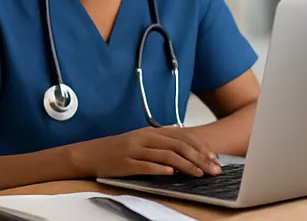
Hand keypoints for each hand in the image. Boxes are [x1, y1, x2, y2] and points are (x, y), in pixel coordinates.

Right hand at [74, 125, 223, 178]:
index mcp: (154, 131)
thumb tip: (188, 150)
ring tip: (198, 174)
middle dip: (199, 158)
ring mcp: (137, 149)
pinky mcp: (126, 163)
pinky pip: (145, 166)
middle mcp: (147, 137)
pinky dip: (160, 169)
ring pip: (166, 155)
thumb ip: (164, 143)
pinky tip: (171, 174)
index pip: (183, 136)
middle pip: (179, 146)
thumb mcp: (145, 140)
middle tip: (213, 169)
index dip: (200, 146)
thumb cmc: (121, 148)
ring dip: (185, 165)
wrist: (92, 153)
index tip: (214, 157)